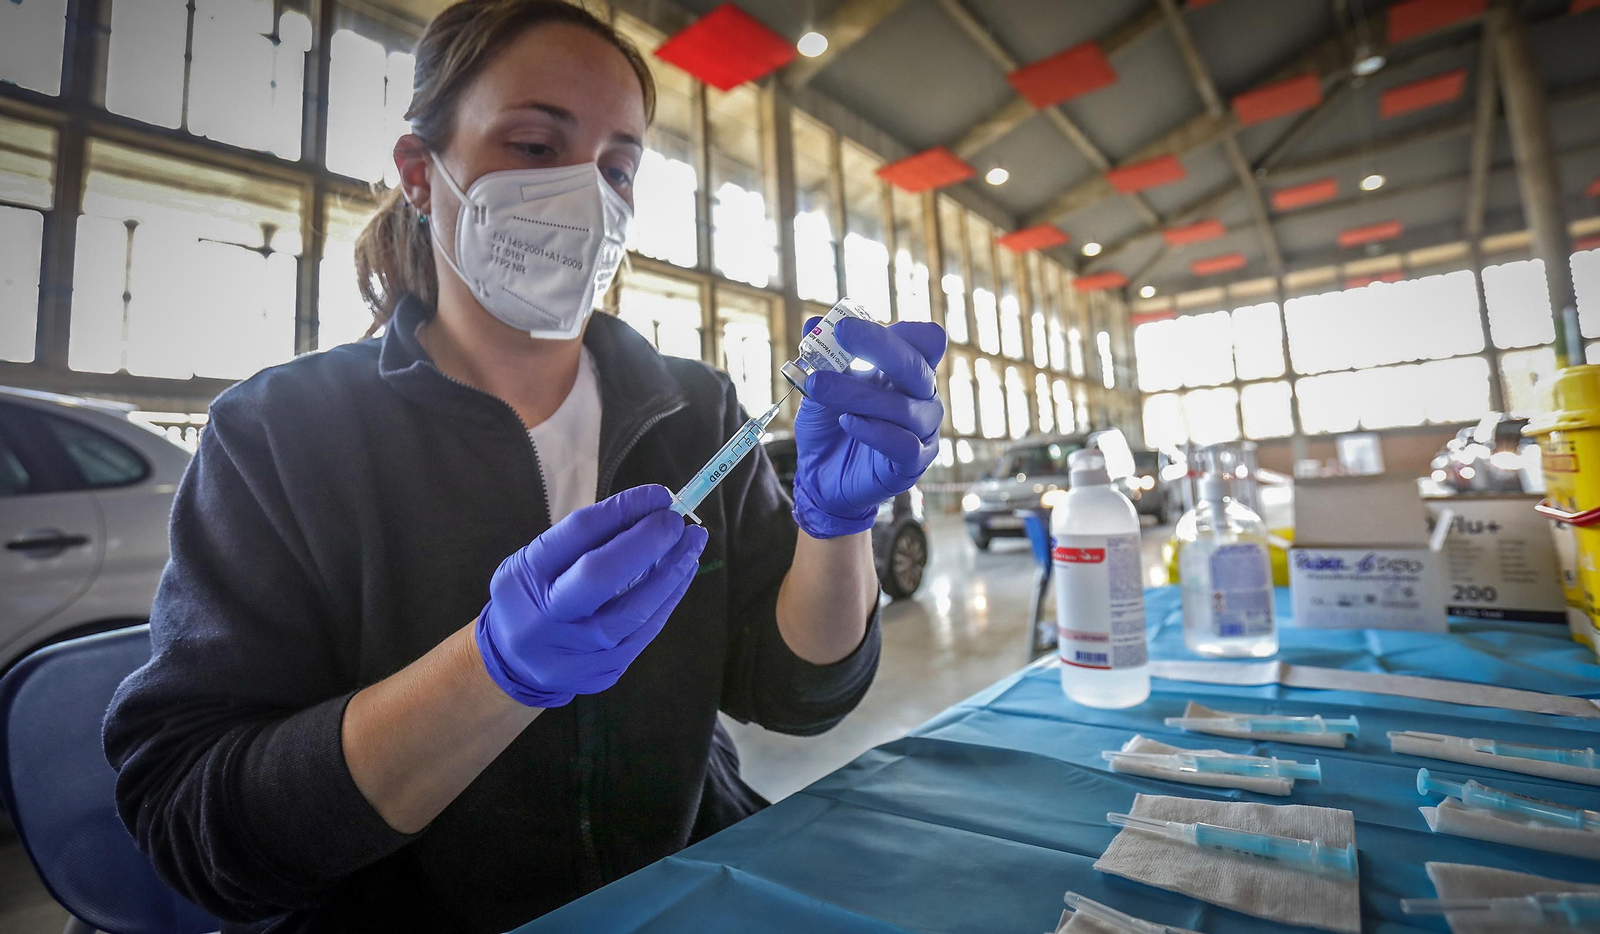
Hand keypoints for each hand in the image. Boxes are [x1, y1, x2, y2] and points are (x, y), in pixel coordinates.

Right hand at [475, 485, 706, 706]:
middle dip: (646, 542)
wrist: (512, 665)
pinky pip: (644, 631)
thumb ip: (586, 539)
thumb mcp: (538, 561)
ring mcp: (575, 650)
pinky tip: (682, 573)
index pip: (578, 534)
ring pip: (635, 609)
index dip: (623, 509)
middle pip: (601, 575)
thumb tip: (647, 509)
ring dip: (671, 571)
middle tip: (675, 520)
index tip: (657, 495)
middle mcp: (546, 616)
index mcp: (525, 576)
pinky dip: (667, 598)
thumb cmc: (532, 596)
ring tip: (692, 543)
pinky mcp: (603, 671)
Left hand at [791, 318, 945, 538]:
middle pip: (917, 365)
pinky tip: (848, 422)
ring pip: (903, 406)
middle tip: (843, 333)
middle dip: (879, 345)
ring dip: (858, 393)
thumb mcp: (819, 387)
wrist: (821, 477)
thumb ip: (821, 358)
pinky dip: (874, 430)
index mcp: (907, 371)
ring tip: (820, 386)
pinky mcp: (913, 462)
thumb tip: (812, 323)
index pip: (926, 340)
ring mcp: (922, 430)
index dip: (901, 329)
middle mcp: (922, 397)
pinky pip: (903, 443)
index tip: (856, 323)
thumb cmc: (829, 425)